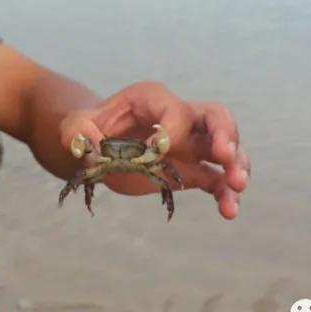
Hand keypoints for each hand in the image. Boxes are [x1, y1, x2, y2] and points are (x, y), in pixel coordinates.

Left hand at [58, 81, 249, 218]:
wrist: (94, 144)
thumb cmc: (87, 128)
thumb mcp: (74, 127)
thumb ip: (78, 133)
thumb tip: (95, 148)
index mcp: (152, 99)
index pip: (176, 110)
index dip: (171, 131)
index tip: (153, 153)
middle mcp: (178, 117)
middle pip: (216, 116)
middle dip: (225, 134)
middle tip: (225, 156)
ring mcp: (189, 144)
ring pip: (225, 147)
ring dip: (236, 166)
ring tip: (236, 188)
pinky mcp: (190, 170)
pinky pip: (215, 179)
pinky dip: (225, 194)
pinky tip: (228, 212)